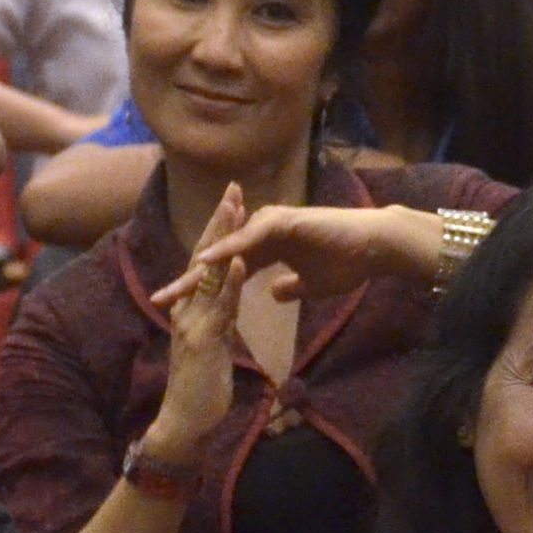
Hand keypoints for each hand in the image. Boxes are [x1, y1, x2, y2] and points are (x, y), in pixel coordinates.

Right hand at [145, 185, 247, 466]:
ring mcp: (193, 321)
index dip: (219, 230)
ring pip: (212, 272)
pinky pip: (221, 304)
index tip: (234, 201)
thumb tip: (227, 307)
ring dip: (225, 239)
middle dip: (220, 220)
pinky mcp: (204, 339)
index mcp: (192, 308)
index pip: (208, 260)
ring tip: (237, 208)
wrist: (186, 424)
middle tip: (234, 187)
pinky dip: (232, 281)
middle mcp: (188, 307)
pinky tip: (244, 259)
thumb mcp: (213, 346)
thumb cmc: (202, 389)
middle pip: (206, 255)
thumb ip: (218, 322)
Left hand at [170, 203, 429, 304]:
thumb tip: (275, 293)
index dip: (202, 291)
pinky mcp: (282, 220)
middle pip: (218, 259)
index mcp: (267, 249)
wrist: (375, 247)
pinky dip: (228, 249)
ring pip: (227, 248)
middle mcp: (262, 232)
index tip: (177, 312)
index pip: (226, 272)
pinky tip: (208, 261)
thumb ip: (291, 287)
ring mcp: (270, 223)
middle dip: (189, 280)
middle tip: (158, 299)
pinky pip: (248, 237)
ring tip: (176, 286)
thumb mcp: (312, 285)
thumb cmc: (349, 263)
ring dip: (202, 267)